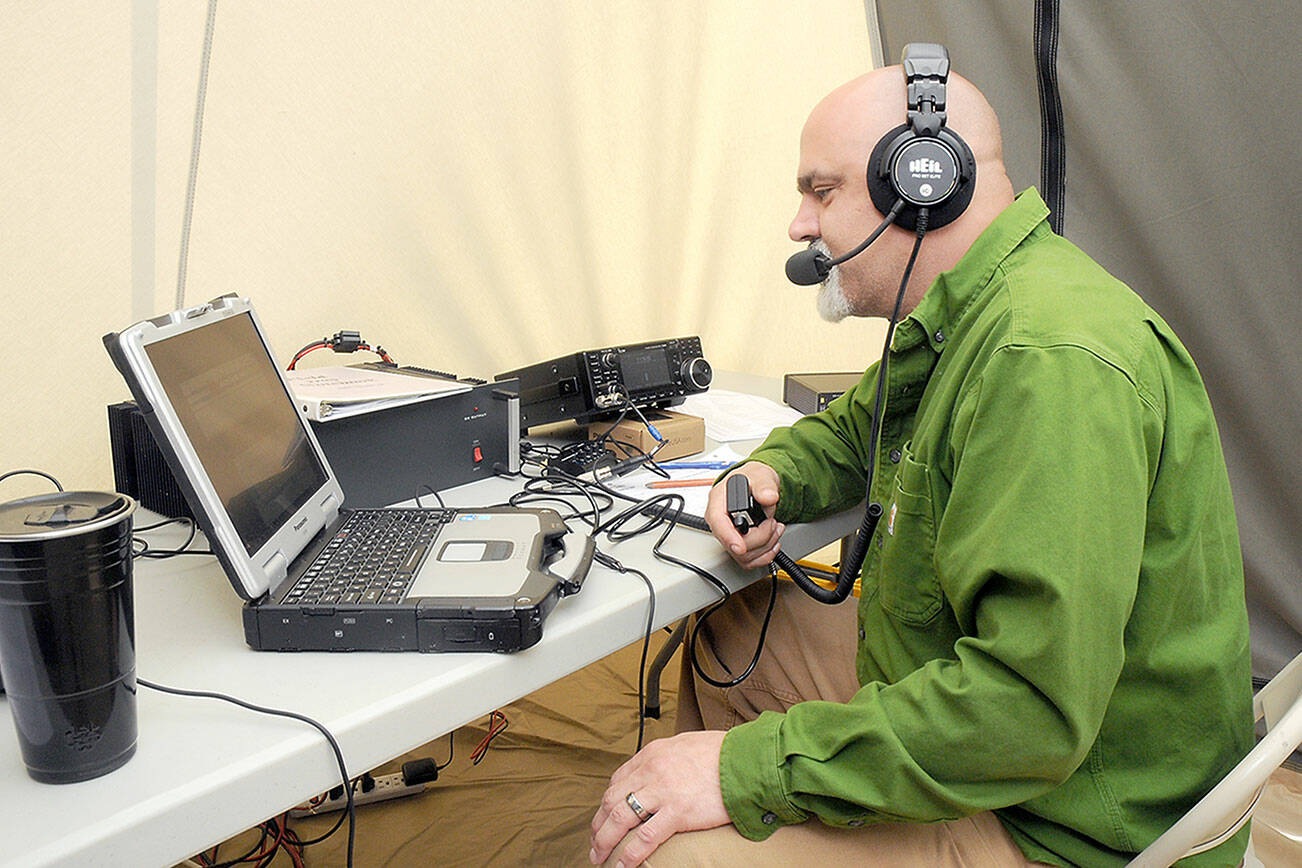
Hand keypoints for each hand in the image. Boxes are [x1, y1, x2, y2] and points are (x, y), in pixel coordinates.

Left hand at [589, 730, 729, 866]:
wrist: (746, 759)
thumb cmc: (722, 752)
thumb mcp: (685, 744)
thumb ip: (667, 757)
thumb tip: (661, 770)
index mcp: (652, 754)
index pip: (618, 780)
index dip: (608, 803)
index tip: (606, 818)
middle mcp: (651, 770)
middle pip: (612, 800)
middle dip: (599, 824)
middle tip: (595, 842)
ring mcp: (663, 791)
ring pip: (620, 818)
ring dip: (604, 841)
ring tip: (600, 857)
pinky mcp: (678, 812)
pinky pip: (645, 837)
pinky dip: (629, 854)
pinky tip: (622, 865)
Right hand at [705, 463, 784, 569]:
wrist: (757, 485)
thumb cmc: (753, 479)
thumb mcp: (761, 475)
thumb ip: (764, 485)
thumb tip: (768, 496)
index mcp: (718, 502)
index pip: (718, 523)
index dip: (728, 537)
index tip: (740, 546)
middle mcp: (719, 522)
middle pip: (735, 544)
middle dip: (761, 536)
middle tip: (771, 521)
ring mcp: (727, 536)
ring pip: (744, 556)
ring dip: (766, 544)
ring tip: (774, 527)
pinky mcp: (737, 546)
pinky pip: (749, 561)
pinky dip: (766, 554)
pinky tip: (772, 539)